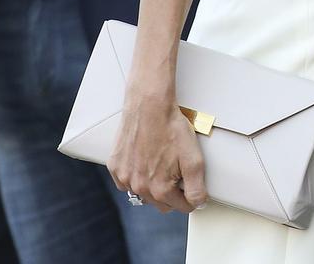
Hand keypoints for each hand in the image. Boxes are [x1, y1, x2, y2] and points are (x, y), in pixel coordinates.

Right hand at [110, 91, 205, 214]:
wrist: (149, 106)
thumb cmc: (171, 129)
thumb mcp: (194, 159)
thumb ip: (197, 188)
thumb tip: (199, 204)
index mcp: (160, 189)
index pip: (181, 206)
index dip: (190, 197)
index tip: (192, 185)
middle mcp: (139, 188)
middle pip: (161, 203)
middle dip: (172, 194)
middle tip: (178, 172)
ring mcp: (124, 178)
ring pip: (143, 194)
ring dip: (153, 185)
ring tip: (161, 163)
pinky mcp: (115, 167)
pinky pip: (127, 181)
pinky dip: (136, 176)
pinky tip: (145, 161)